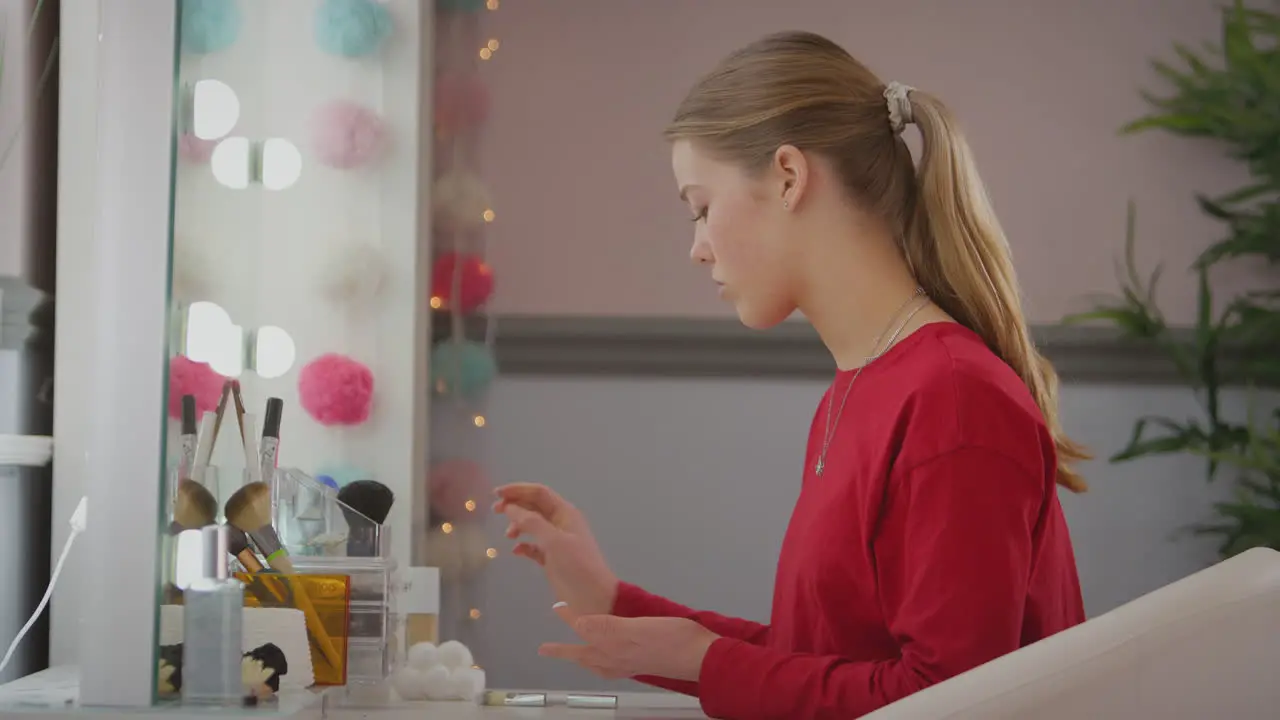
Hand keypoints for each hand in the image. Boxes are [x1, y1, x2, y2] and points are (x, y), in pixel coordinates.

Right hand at [494, 483, 619, 615]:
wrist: (594, 597)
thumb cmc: (577, 565)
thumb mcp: (553, 541)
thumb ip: (531, 522)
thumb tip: (510, 507)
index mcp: (565, 513)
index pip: (538, 493)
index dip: (518, 490)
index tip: (497, 494)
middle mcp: (560, 523)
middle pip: (533, 506)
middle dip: (514, 505)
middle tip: (495, 511)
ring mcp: (556, 541)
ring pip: (532, 525)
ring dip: (517, 525)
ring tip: (508, 536)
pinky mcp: (551, 559)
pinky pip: (533, 546)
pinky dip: (523, 546)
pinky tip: (516, 552)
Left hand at [539, 602, 717, 681]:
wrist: (701, 657)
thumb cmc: (672, 639)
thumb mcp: (637, 628)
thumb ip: (606, 628)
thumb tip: (579, 623)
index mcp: (613, 647)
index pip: (584, 629)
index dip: (570, 617)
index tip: (557, 605)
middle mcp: (616, 659)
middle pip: (583, 654)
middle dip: (564, 649)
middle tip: (544, 649)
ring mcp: (629, 666)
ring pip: (596, 662)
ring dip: (581, 656)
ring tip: (572, 654)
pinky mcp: (641, 666)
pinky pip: (611, 666)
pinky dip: (600, 662)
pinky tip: (606, 659)